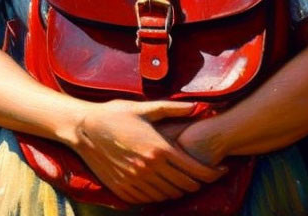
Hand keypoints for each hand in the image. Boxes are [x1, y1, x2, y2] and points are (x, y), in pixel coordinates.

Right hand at [72, 100, 225, 203]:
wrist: (85, 130)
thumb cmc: (116, 114)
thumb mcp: (145, 108)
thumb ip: (173, 109)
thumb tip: (196, 107)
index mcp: (158, 148)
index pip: (194, 169)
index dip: (212, 173)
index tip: (222, 170)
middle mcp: (149, 169)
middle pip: (184, 186)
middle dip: (200, 183)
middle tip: (207, 175)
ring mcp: (135, 181)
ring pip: (169, 195)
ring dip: (181, 190)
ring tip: (188, 180)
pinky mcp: (123, 190)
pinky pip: (150, 199)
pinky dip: (161, 195)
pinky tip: (165, 185)